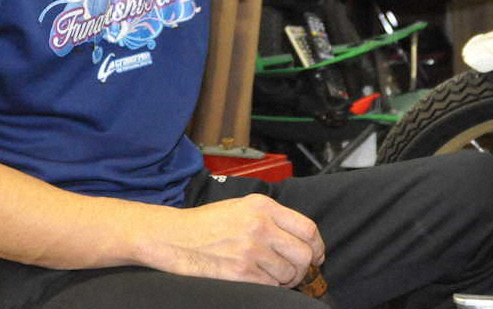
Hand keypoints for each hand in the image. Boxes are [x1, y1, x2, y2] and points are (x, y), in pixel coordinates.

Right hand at [154, 194, 324, 288]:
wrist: (175, 237)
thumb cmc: (207, 222)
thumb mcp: (242, 206)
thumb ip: (272, 216)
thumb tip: (301, 237)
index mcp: (263, 206)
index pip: (307, 228)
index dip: (317, 246)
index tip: (317, 255)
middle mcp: (260, 226)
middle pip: (304, 253)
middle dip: (304, 266)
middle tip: (296, 271)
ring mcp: (251, 250)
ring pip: (290, 273)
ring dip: (287, 279)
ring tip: (273, 275)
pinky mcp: (241, 273)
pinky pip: (271, 286)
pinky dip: (271, 286)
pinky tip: (260, 280)